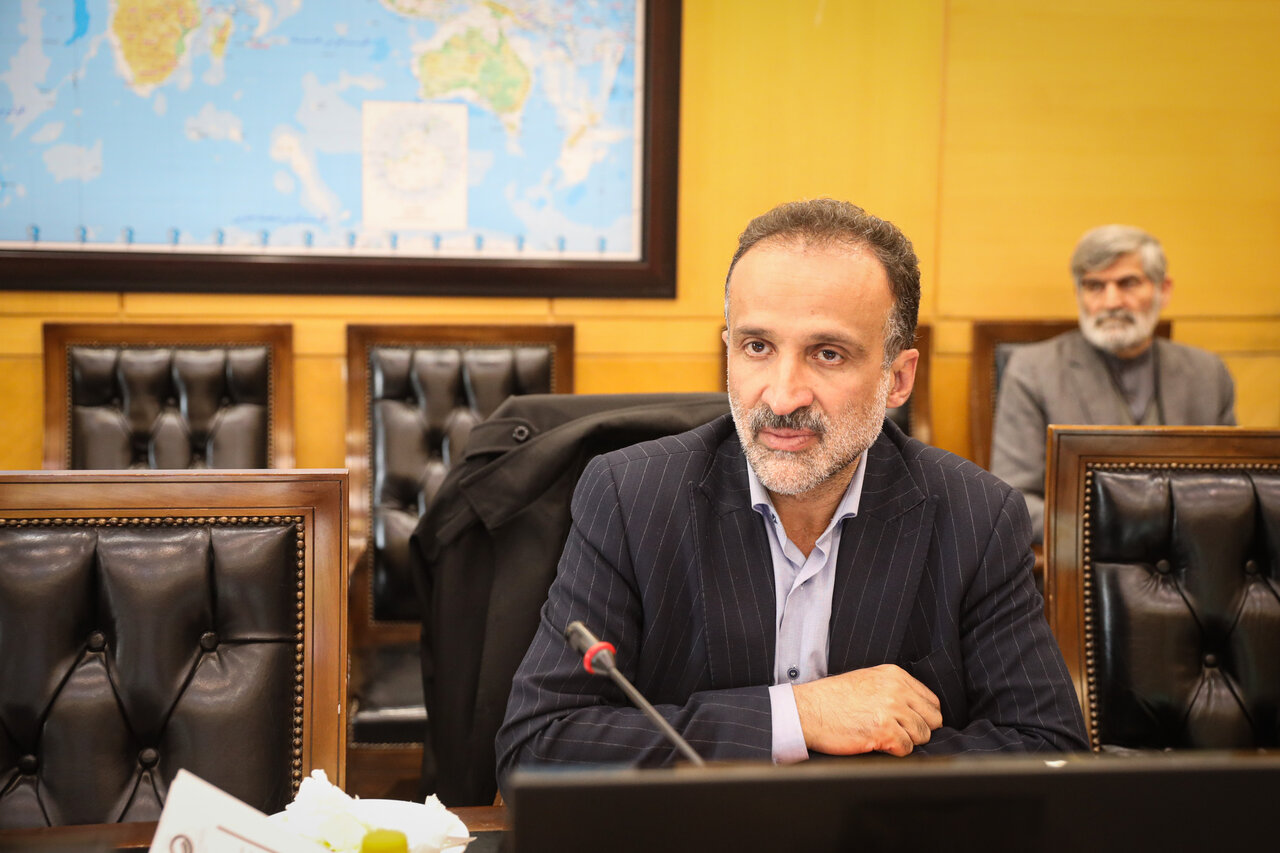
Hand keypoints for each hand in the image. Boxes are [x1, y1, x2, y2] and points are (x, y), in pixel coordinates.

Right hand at [791, 665, 941, 755]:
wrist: (808, 710)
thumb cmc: (832, 698)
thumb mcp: (868, 680)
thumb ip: (895, 689)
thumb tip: (918, 710)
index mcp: (894, 675)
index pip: (931, 701)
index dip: (923, 716)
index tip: (910, 723)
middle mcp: (896, 690)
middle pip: (932, 719)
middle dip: (918, 730)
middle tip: (898, 733)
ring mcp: (891, 710)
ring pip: (922, 735)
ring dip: (905, 741)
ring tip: (884, 737)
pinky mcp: (884, 731)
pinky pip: (906, 748)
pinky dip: (894, 751)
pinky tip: (877, 743)